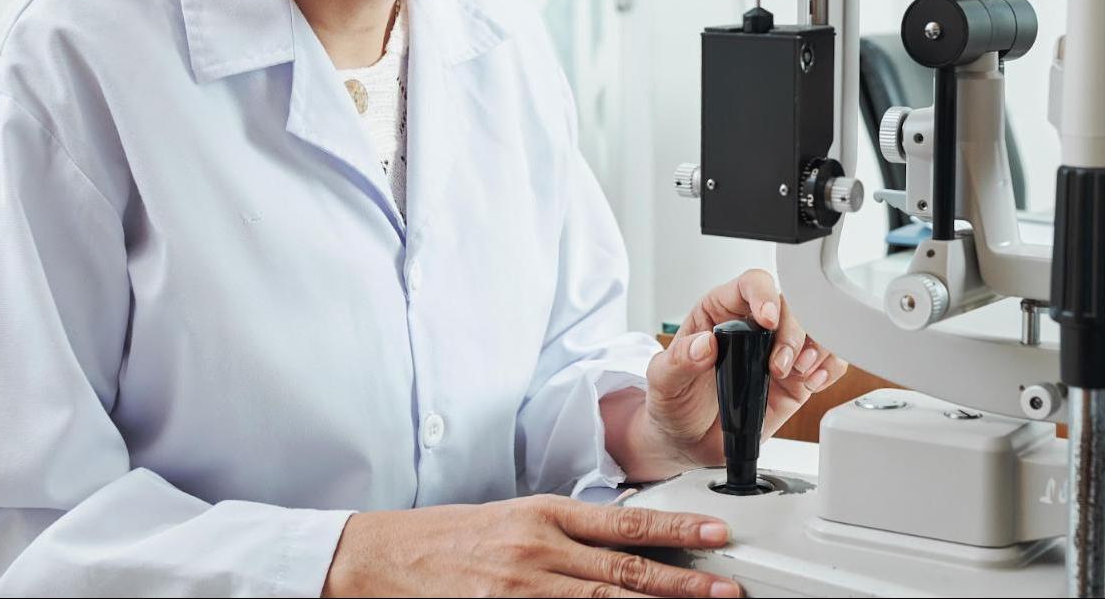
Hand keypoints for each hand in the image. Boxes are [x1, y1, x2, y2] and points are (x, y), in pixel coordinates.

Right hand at [321, 495, 741, 597]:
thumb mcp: (512, 519)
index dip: (676, 527)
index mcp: (543, 515)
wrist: (378, 556)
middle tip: (726, 589)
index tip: (716, 532)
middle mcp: (538, 549)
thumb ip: (564, 531)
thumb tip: (621, 542)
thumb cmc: (446, 537)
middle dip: (682, 582)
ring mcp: (522, 589)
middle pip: (625, 569)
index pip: (624, 521)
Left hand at [619, 269, 849, 480]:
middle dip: (793, 334)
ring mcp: (777, 352)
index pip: (751, 285)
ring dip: (817, 348)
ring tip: (800, 373)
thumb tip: (704, 344)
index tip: (767, 319)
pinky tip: (813, 381)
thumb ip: (679, 360)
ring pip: (816, 330)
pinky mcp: (795, 379)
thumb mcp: (662, 380)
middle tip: (779, 366)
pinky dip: (829, 367)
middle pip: (791, 306)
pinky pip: (827, 361)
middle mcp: (754, 327)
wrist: (686, 440)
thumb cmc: (673, 401)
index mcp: (720, 312)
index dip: (764, 295)